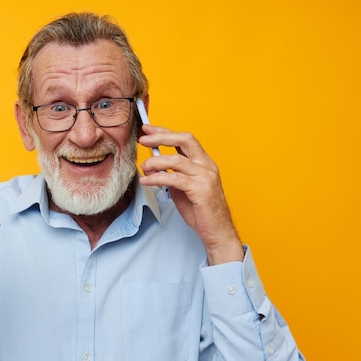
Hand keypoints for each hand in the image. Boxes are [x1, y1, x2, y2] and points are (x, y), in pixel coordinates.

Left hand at [138, 124, 243, 264]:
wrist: (217, 231)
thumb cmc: (200, 210)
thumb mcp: (183, 187)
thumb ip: (172, 174)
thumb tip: (153, 164)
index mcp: (204, 162)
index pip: (185, 139)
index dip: (165, 132)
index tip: (148, 129)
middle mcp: (207, 165)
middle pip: (184, 140)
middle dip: (161, 137)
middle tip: (143, 139)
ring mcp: (206, 176)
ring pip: (177, 160)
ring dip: (156, 161)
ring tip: (144, 167)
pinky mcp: (201, 190)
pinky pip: (174, 179)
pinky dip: (157, 178)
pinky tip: (146, 181)